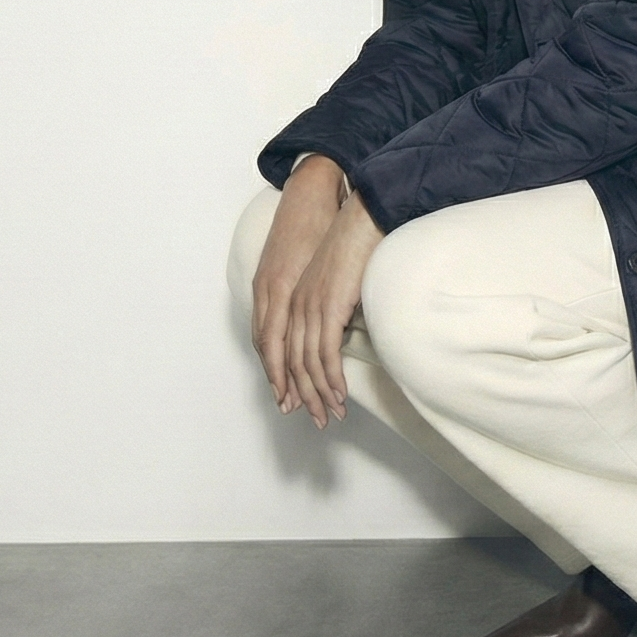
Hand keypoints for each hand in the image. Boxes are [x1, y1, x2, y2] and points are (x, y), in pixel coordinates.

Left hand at [285, 191, 385, 427]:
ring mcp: (308, 306)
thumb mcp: (328, 276)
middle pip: (288, 362)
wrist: (358, 217)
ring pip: (306, 363)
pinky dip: (332, 378)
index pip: (277, 348)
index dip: (284, 379)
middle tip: (315, 419)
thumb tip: (334, 326)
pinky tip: (340, 394)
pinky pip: (325, 353)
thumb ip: (324, 301)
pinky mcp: (328, 307)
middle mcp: (292, 303)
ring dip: (319, 393)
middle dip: (301, 395)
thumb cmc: (348, 242)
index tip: (294, 402)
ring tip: (333, 413)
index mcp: (288, 296)